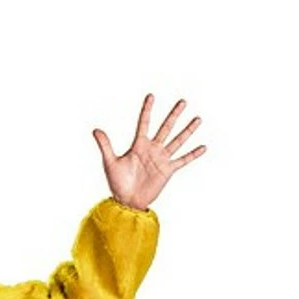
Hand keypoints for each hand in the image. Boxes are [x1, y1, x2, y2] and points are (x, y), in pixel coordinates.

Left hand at [93, 94, 205, 210]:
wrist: (127, 202)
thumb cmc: (117, 184)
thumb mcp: (110, 162)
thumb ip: (105, 145)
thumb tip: (95, 129)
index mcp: (138, 145)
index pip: (144, 123)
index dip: (147, 110)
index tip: (151, 96)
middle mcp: (152, 149)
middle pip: (165, 127)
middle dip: (174, 115)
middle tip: (183, 101)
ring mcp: (161, 159)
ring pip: (177, 140)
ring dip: (187, 130)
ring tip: (197, 119)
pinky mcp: (168, 171)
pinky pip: (183, 160)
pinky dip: (193, 154)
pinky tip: (203, 147)